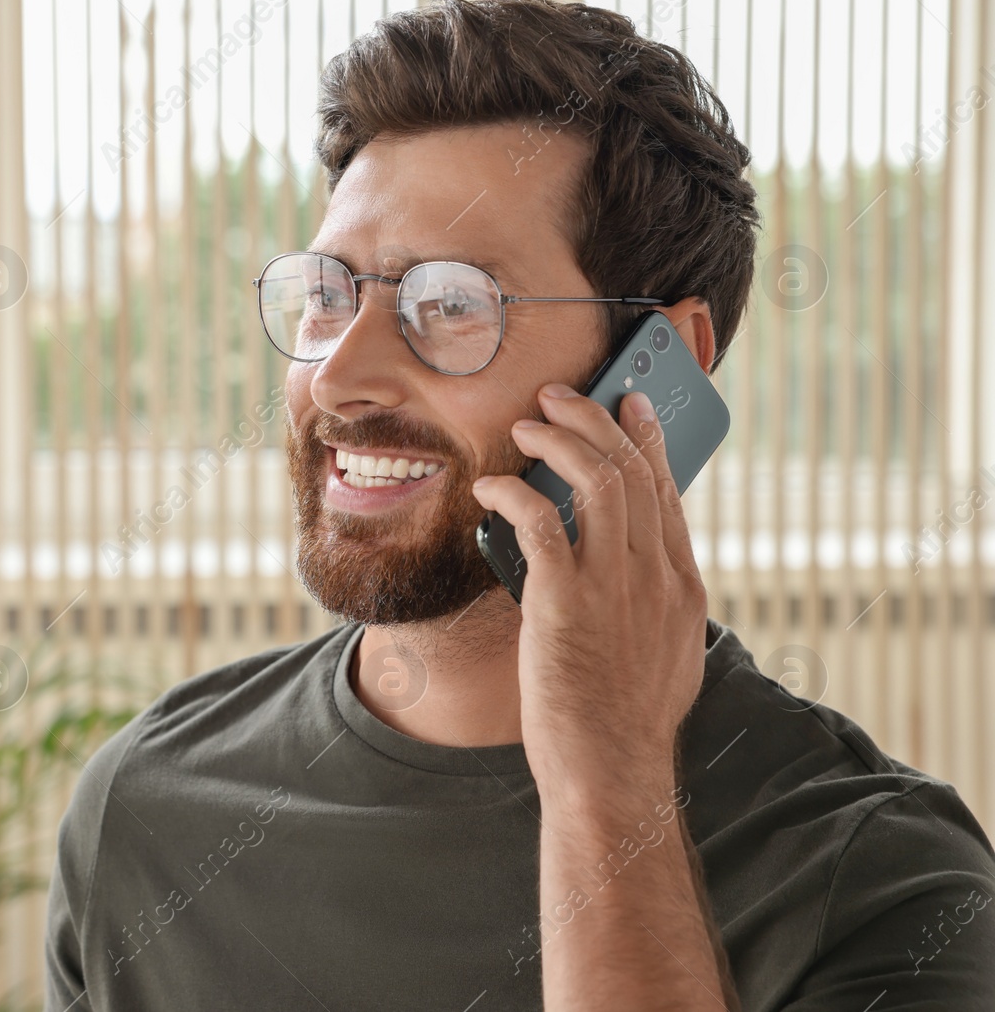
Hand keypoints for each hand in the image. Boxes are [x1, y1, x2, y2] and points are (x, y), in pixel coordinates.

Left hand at [470, 381, 707, 801]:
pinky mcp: (564, 603)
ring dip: (558, 441)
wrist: (612, 773)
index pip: (666, 491)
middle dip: (593, 420)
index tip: (628, 404)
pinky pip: (539, 522)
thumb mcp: (664, 653)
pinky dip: (514, 492)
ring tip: (526, 425)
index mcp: (681, 585)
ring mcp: (613, 586)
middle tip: (558, 397)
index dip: (645, 439)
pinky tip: (490, 487)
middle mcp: (654, 575)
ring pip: (596, 480)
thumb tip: (634, 568)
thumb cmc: (626, 722)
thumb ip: (652, 602)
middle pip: (631, 470)